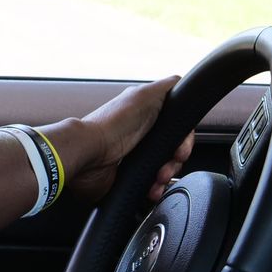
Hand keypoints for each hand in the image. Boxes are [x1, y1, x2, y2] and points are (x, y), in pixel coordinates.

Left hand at [59, 76, 195, 207]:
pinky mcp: (130, 174)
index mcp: (148, 115)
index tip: (181, 148)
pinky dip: (155, 188)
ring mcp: (137, 155)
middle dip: (176, 159)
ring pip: (165, 167)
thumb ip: (166, 87)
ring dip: (167, 175)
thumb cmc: (110, 124)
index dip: (184, 138)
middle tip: (171, 163)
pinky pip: (151, 183)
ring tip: (159, 178)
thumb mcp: (142, 96)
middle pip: (174, 149)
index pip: (178, 127)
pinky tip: (153, 189)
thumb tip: (182, 82)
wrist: (87, 156)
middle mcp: (144, 134)